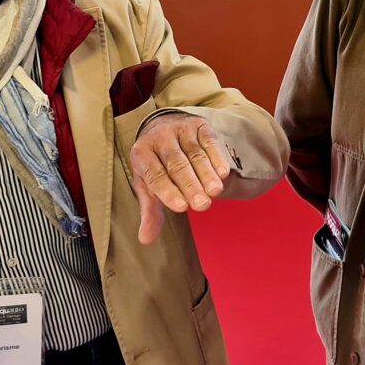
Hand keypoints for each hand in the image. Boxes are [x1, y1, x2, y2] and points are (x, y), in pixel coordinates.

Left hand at [129, 113, 229, 244]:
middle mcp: (159, 137)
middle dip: (190, 186)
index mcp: (141, 153)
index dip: (168, 191)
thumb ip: (150, 211)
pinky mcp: (199, 125)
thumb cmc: (157, 164)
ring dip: (206, 174)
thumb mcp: (148, 185)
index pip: (155, 175)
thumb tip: (145, 240)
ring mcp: (180, 129)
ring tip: (215, 193)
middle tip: (202, 206)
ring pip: (195, 154)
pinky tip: (223, 173)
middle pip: (176, 164)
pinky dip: (217, 157)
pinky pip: (209, 141)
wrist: (166, 128)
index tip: (182, 207)